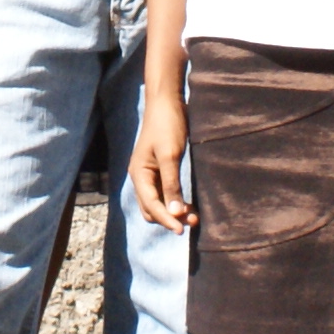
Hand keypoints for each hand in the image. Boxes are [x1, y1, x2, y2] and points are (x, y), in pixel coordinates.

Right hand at [127, 89, 192, 230]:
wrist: (166, 102)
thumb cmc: (167, 125)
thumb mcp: (170, 155)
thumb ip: (172, 184)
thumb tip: (175, 213)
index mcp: (139, 174)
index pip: (151, 206)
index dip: (166, 220)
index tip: (183, 230)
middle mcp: (141, 177)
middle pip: (151, 209)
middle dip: (169, 218)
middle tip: (192, 223)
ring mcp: (149, 174)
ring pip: (158, 203)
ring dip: (173, 212)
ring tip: (194, 216)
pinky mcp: (160, 170)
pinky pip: (164, 193)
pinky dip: (175, 202)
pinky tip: (189, 205)